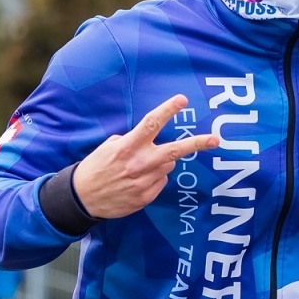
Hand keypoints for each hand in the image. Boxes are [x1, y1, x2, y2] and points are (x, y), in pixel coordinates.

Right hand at [72, 95, 218, 218]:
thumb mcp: (108, 147)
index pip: (151, 123)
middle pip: (174, 151)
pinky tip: (137, 180)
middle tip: (215, 139)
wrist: (83, 198)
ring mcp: (144, 182)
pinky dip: (154, 177)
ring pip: (168, 166)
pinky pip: (161, 181)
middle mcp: (139, 164)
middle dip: (196, 143)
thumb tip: (150, 141)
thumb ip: (130, 141)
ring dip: (161, 162)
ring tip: (140, 167)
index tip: (182, 100)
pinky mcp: (146, 197)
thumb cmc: (95, 168)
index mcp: (127, 147)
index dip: (168, 110)